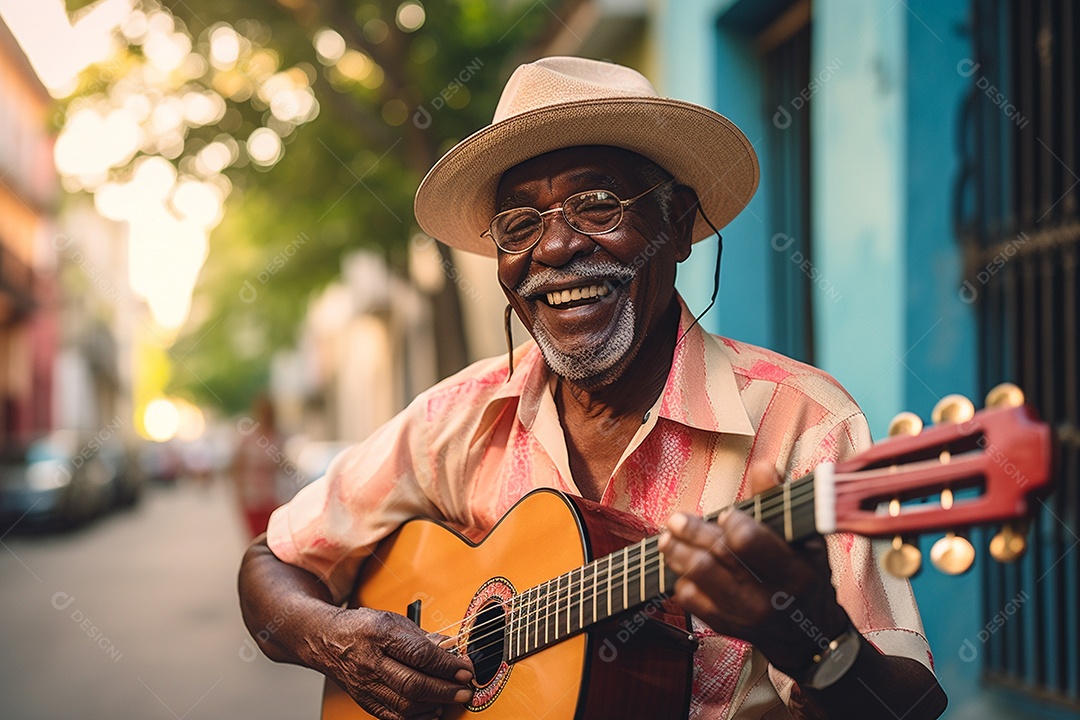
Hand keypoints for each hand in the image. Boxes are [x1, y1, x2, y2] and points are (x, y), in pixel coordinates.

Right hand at [312, 607, 473, 719]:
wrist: (327, 641)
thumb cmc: (363, 628)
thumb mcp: (393, 620)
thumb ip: (423, 636)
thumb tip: (451, 646)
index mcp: (380, 634)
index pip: (419, 654)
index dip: (447, 665)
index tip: (465, 669)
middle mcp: (371, 662)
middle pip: (412, 684)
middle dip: (444, 690)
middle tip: (464, 690)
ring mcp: (366, 684)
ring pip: (404, 705)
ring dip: (434, 705)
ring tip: (452, 699)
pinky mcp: (365, 701)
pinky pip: (394, 717)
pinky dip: (417, 717)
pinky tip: (432, 710)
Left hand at [658, 462, 850, 673]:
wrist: (808, 634)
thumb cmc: (805, 575)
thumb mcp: (805, 539)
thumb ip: (779, 503)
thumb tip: (762, 466)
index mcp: (795, 571)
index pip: (749, 542)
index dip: (732, 523)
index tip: (726, 514)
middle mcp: (770, 597)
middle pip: (716, 556)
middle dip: (691, 531)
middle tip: (676, 519)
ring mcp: (746, 615)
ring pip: (697, 576)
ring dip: (677, 552)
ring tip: (668, 539)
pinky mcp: (726, 626)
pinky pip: (690, 599)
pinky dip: (681, 579)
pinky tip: (683, 567)